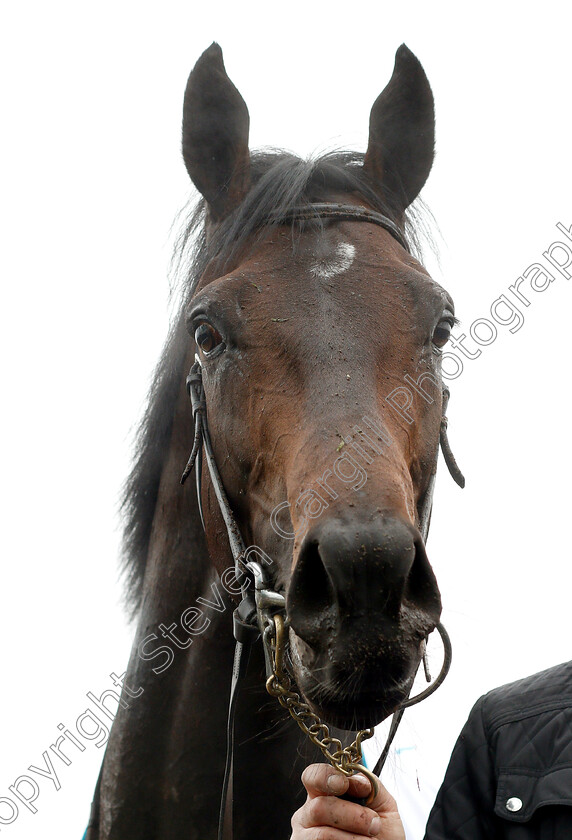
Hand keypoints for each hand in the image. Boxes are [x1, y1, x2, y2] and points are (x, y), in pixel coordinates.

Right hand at [291, 763, 405, 838]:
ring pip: (323, 834)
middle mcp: (308, 814)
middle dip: (351, 815)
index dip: (325, 777)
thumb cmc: (381, 831)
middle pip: (318, 806)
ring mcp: (306, 836)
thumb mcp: (382, 804)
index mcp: (323, 793)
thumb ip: (370, 785)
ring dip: (353, 838)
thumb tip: (356, 779)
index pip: (312, 776)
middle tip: (374, 824)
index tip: (344, 784)